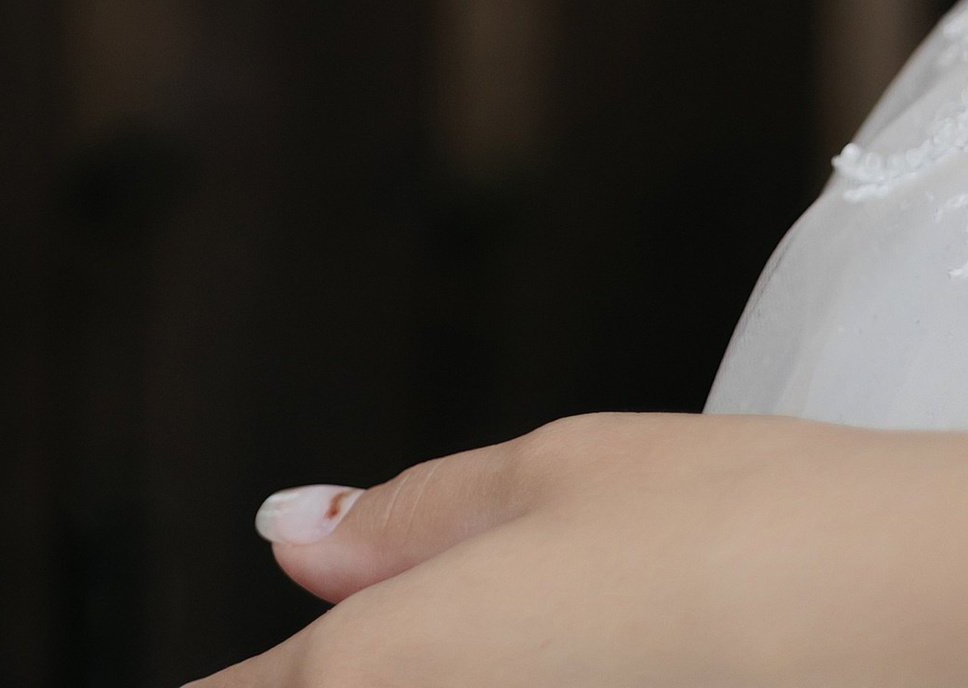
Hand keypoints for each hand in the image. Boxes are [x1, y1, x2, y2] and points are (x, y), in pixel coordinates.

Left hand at [208, 413, 967, 680]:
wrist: (928, 631)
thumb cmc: (750, 536)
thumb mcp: (562, 478)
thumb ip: (413, 522)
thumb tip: (293, 527)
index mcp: (385, 669)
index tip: (246, 674)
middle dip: (341, 683)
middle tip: (471, 624)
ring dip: (446, 680)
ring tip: (541, 641)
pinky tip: (582, 667)